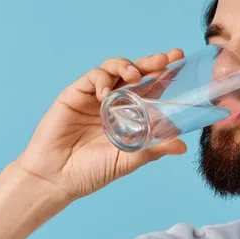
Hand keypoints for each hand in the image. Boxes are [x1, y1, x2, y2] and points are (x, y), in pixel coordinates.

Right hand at [16, 48, 186, 201]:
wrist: (57, 179)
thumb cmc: (92, 171)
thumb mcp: (129, 160)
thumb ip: (153, 149)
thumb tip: (182, 146)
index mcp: (128, 114)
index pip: (150, 87)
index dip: (164, 73)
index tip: (179, 60)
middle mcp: (113, 101)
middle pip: (134, 73)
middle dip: (150, 62)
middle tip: (165, 58)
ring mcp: (93, 97)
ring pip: (112, 69)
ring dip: (126, 66)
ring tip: (135, 75)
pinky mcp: (73, 95)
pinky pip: (90, 78)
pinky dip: (101, 79)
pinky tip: (106, 91)